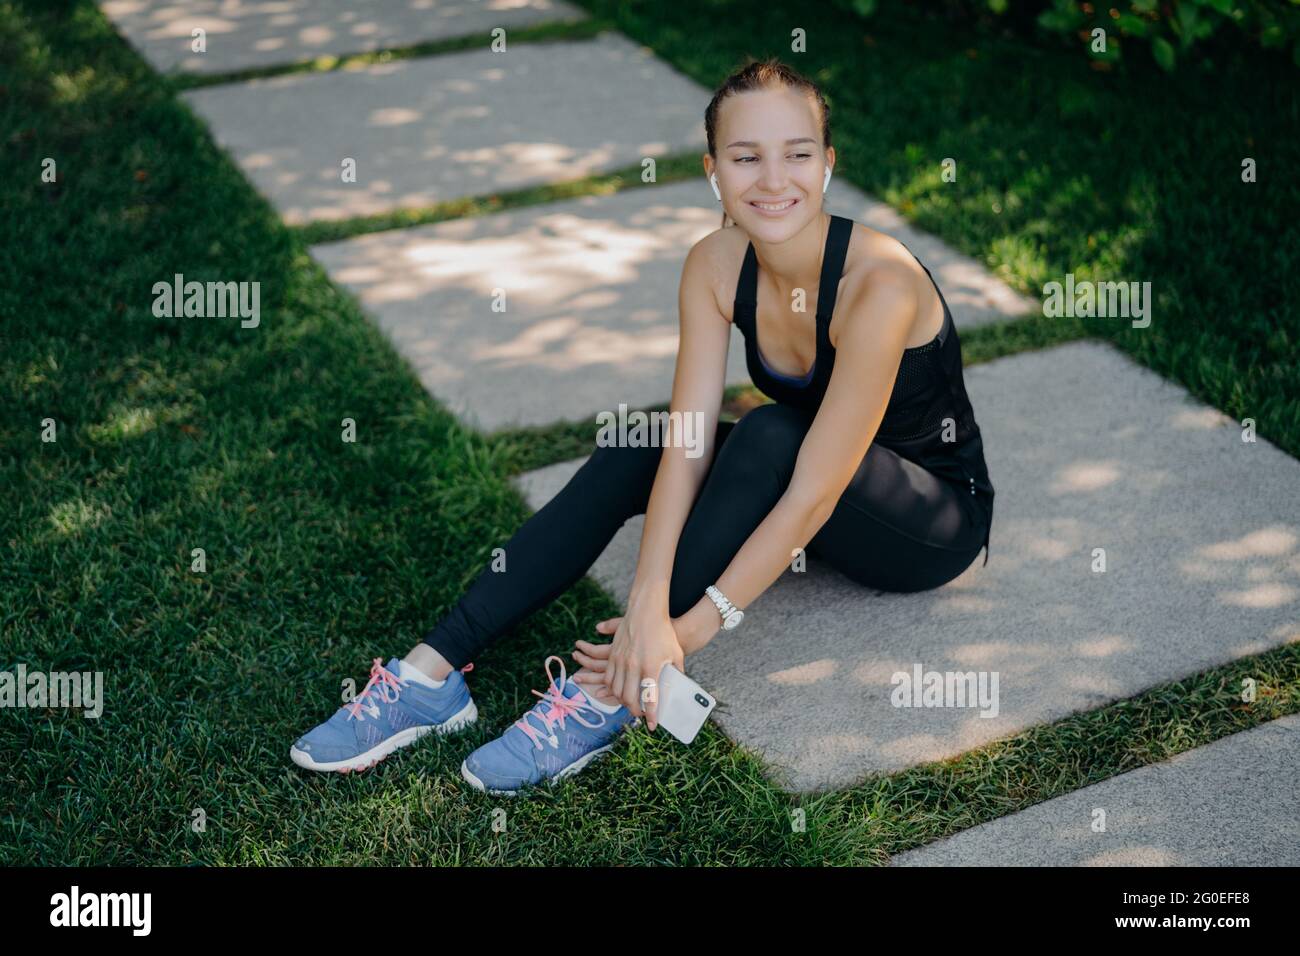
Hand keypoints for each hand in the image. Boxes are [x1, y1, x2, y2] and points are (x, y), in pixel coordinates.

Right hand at [572, 612, 681, 730]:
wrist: (646, 612)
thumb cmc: (664, 632)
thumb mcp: (675, 654)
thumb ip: (676, 673)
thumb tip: (676, 689)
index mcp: (651, 667)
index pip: (650, 699)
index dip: (651, 715)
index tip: (652, 726)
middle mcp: (633, 666)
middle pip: (629, 699)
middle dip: (635, 712)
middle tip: (642, 714)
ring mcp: (621, 661)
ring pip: (617, 691)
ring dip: (623, 702)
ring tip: (632, 704)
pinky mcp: (613, 656)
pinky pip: (608, 679)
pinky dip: (612, 689)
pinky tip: (620, 691)